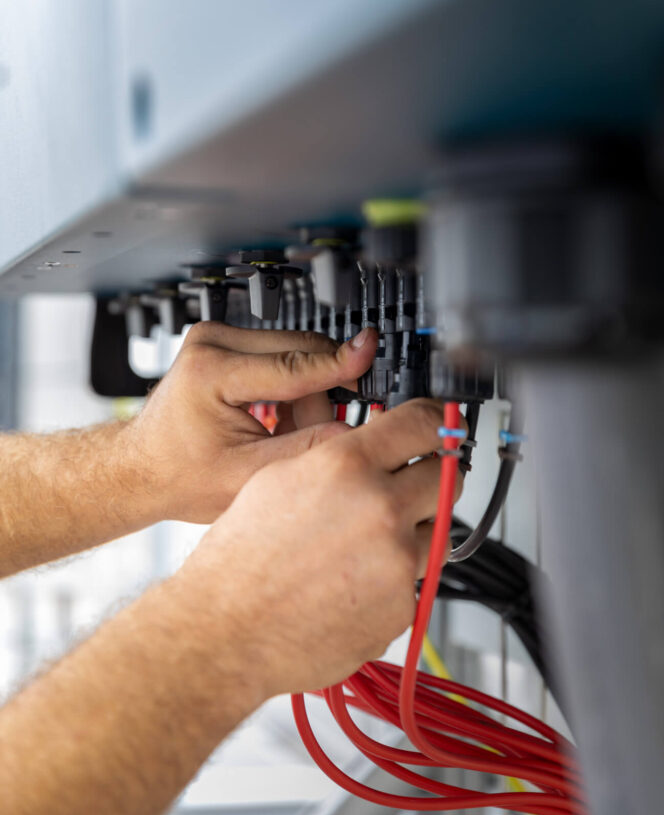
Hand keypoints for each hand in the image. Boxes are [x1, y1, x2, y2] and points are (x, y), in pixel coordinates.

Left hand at [123, 323, 377, 523]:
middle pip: (300, 352)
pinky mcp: (224, 341)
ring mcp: (216, 337)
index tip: (370, 348)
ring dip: (304, 392)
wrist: (142, 469)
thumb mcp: (247, 476)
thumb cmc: (181, 476)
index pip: (292, 366)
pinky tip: (272, 418)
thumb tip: (353, 431)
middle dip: (318, 395)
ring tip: (280, 433)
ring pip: (295, 351)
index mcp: (210, 372)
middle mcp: (210, 343)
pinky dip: (289, 387)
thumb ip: (304, 449)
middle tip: (314, 435)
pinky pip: (281, 354)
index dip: (337, 363)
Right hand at [180, 399, 461, 695]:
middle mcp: (380, 508)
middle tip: (406, 486)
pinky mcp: (403, 606)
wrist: (227, 631)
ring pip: (438, 528)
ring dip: (415, 530)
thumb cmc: (242, 560)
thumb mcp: (280, 477)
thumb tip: (374, 439)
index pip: (424, 423)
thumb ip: (339, 455)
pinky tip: (355, 582)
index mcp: (346, 466)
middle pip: (446, 474)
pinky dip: (396, 576)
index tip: (440, 426)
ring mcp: (397, 561)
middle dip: (429, 477)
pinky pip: (419, 577)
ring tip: (364, 544)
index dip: (435, 421)